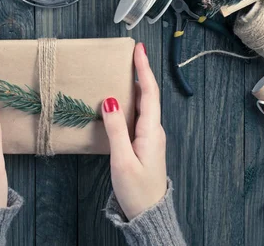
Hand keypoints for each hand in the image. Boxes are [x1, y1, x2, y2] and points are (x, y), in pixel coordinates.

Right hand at [102, 43, 167, 219]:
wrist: (149, 214)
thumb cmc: (137, 191)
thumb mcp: (122, 160)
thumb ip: (116, 129)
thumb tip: (109, 100)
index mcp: (151, 131)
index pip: (149, 92)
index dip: (144, 69)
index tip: (139, 49)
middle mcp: (154, 130)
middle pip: (148, 94)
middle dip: (140, 71)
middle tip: (131, 53)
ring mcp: (150, 137)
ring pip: (143, 104)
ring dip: (136, 85)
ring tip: (125, 70)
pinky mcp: (144, 144)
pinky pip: (138, 115)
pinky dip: (131, 101)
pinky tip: (121, 100)